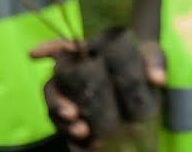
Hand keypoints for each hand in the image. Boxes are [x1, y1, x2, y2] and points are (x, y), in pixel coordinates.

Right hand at [33, 39, 166, 146]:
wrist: (149, 81)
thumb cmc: (145, 60)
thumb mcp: (152, 55)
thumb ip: (155, 62)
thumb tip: (158, 79)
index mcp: (86, 55)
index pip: (61, 49)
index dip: (46, 49)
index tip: (33, 54)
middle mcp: (74, 77)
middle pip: (53, 87)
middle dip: (57, 102)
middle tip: (73, 114)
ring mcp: (76, 98)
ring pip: (56, 111)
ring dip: (62, 123)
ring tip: (81, 132)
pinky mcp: (82, 117)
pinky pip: (68, 127)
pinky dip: (72, 136)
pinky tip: (86, 143)